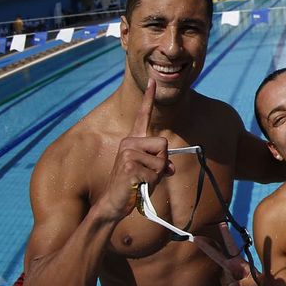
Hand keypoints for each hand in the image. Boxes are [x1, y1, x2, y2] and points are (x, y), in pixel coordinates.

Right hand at [101, 80, 173, 217]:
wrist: (114, 204)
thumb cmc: (134, 187)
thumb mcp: (151, 173)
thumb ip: (162, 165)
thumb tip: (171, 168)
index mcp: (134, 141)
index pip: (142, 116)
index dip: (149, 98)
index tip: (153, 81)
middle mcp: (129, 142)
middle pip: (163, 145)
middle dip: (162, 163)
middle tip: (147, 175)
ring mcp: (127, 153)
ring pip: (161, 160)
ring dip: (157, 175)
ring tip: (141, 181)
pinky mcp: (129, 165)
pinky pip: (156, 172)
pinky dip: (152, 183)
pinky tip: (137, 186)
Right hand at [194, 222, 258, 285]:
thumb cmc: (258, 284)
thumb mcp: (252, 284)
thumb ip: (240, 285)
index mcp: (238, 261)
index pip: (231, 246)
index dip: (226, 235)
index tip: (222, 223)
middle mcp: (231, 265)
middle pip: (216, 254)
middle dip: (206, 246)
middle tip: (196, 237)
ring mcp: (227, 274)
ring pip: (225, 281)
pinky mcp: (225, 282)